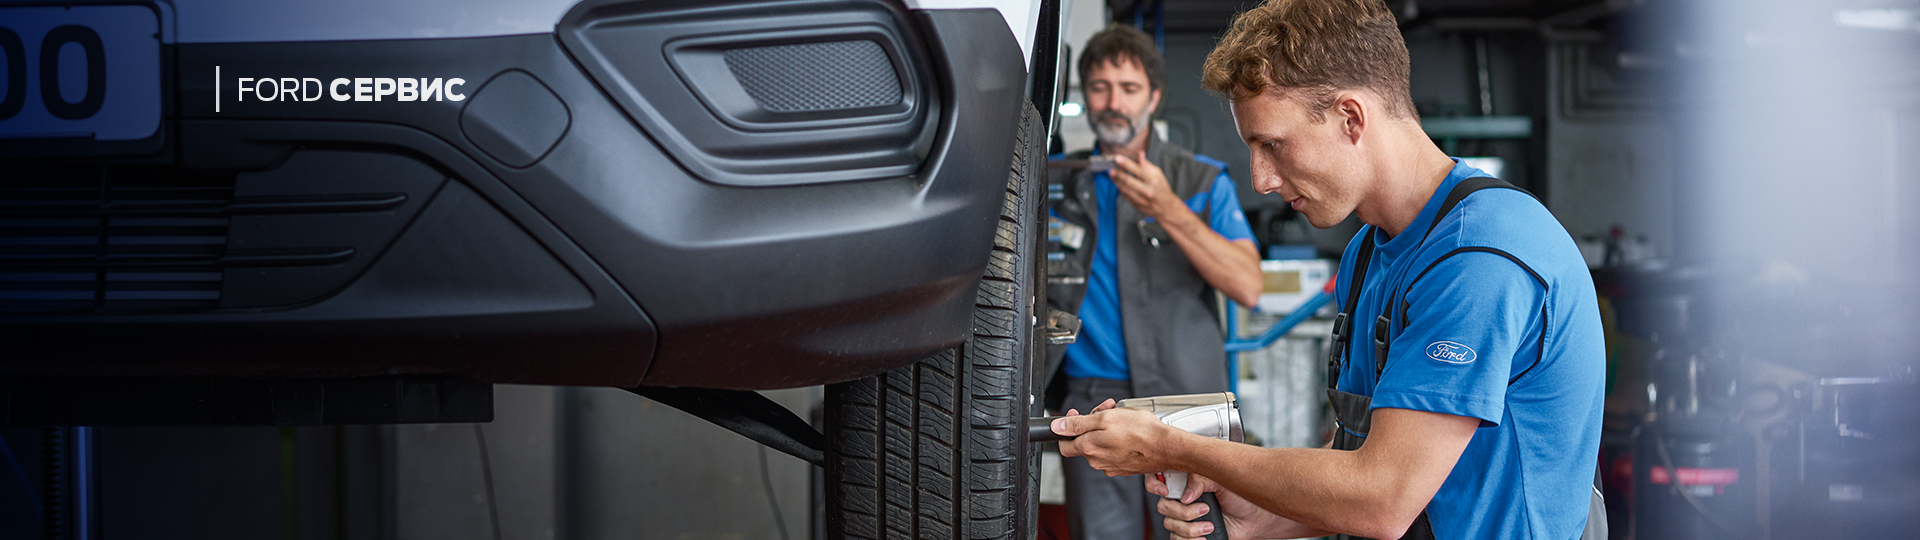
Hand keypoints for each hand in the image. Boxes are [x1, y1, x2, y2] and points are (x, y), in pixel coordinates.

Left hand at [1053, 399, 1175, 475]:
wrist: (1166, 447)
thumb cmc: (1140, 431)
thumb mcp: (1105, 418)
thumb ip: (1077, 424)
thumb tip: (1056, 426)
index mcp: (1089, 448)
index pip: (1065, 445)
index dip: (1067, 428)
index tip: (1076, 415)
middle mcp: (1097, 461)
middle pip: (1085, 440)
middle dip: (1092, 421)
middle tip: (1106, 408)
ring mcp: (1111, 465)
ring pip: (1101, 444)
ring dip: (1106, 427)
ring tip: (1121, 415)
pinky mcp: (1124, 466)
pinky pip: (1114, 450)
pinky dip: (1117, 438)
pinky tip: (1129, 429)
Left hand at [1110, 154, 1180, 218]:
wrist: (1166, 207)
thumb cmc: (1162, 188)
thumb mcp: (1158, 174)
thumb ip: (1147, 165)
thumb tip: (1140, 155)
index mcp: (1153, 181)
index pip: (1138, 170)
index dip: (1126, 164)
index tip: (1117, 158)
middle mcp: (1147, 191)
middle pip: (1128, 181)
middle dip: (1118, 173)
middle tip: (1111, 167)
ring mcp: (1141, 199)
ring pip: (1124, 189)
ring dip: (1116, 180)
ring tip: (1112, 173)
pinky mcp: (1136, 205)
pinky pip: (1124, 195)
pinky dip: (1120, 188)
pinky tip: (1118, 182)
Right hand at [1152, 474, 1302, 539]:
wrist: (1258, 518)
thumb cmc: (1243, 495)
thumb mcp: (1222, 479)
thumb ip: (1200, 479)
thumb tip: (1185, 496)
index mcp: (1187, 480)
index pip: (1159, 478)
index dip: (1154, 483)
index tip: (1165, 491)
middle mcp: (1183, 498)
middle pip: (1163, 507)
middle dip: (1183, 513)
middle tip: (1205, 509)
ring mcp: (1186, 518)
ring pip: (1170, 525)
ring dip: (1190, 529)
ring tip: (1210, 526)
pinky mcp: (1191, 534)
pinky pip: (1177, 539)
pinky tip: (1205, 537)